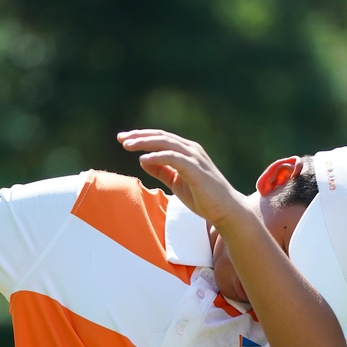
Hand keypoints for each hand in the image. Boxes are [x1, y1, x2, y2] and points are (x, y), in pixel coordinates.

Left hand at [117, 129, 246, 226]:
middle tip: (121, 138)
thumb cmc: (202, 197)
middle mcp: (191, 150)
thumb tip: (142, 160)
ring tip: (127, 146)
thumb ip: (161, 170)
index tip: (123, 138)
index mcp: (186, 151)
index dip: (141, 136)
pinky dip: (157, 157)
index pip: (161, 138)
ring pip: (166, 144)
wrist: (225, 210)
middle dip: (139, 136)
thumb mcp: (176, 182)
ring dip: (145, 143)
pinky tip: (143, 159)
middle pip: (161, 137)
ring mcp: (195, 158)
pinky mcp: (196, 169)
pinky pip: (174, 158)